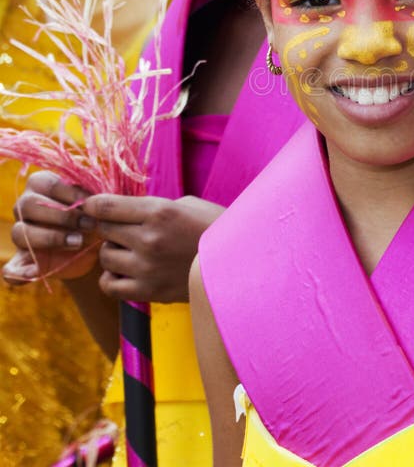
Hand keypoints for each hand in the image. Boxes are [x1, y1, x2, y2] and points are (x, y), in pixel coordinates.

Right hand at [3, 171, 98, 283]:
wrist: (96, 246)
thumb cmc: (97, 215)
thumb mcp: (97, 204)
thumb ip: (94, 197)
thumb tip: (97, 198)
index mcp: (41, 185)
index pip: (47, 184)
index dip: (71, 194)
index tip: (93, 204)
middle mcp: (26, 206)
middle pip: (29, 205)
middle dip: (62, 215)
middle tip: (89, 224)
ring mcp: (21, 233)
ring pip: (20, 232)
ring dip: (50, 237)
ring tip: (77, 241)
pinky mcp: (24, 261)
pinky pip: (11, 268)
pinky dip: (20, 272)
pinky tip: (35, 272)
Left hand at [82, 194, 223, 302]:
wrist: (238, 262)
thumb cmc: (215, 227)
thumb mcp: (187, 205)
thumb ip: (152, 207)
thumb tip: (121, 210)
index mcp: (160, 212)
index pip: (106, 206)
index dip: (93, 205)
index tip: (92, 206)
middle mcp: (149, 239)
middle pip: (103, 229)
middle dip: (110, 226)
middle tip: (125, 227)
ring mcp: (147, 268)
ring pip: (105, 256)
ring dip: (113, 251)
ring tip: (132, 250)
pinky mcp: (149, 291)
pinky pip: (109, 285)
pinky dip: (112, 276)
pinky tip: (127, 270)